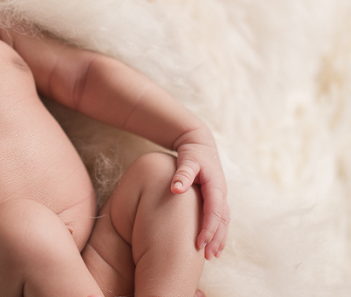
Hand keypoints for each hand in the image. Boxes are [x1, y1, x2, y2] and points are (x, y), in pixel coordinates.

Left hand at [171, 128, 228, 259]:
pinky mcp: (216, 197)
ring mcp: (220, 196)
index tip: (199, 244)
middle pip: (222, 221)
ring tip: (213, 256)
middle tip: (208, 257)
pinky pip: (220, 218)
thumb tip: (176, 190)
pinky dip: (219, 231)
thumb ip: (182, 174)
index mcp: (215, 186)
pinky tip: (214, 243)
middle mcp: (221, 193)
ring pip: (223, 222)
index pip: (214, 212)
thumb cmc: (191, 152)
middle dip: (216, 239)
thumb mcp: (187, 160)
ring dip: (220, 238)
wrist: (199, 143)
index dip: (208, 229)